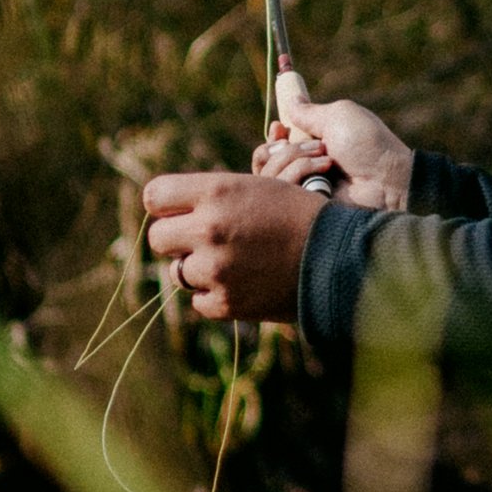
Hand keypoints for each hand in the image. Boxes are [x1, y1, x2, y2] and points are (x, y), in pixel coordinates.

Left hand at [142, 170, 326, 323]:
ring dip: (199, 268)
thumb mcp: (257, 187)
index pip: (154, 196)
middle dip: (177, 239)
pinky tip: (245, 283)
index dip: (167, 205)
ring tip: (234, 262)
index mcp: (217, 191)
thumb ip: (209, 197)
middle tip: (205, 240)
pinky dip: (216, 295)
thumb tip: (166, 215)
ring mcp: (215, 269)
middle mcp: (209, 228)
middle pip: (157, 237)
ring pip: (178, 272)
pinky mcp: (224, 303)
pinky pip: (198, 300)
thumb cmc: (299, 216)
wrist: (338, 259)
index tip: (182, 211)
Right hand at [251, 71, 414, 211]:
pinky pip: (280, 190)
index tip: (279, 128)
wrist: (386, 181)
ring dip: (296, 159)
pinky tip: (324, 177)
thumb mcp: (338, 117)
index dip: (274, 137)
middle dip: (283, 148)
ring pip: (269, 173)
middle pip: (265, 159)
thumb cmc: (367, 144)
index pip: (276, 145)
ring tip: (327, 161)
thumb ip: (309, 112)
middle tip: (312, 147)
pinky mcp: (303, 206)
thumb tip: (292, 100)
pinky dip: (300, 175)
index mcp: (312, 146)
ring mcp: (302, 189)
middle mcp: (303, 168)